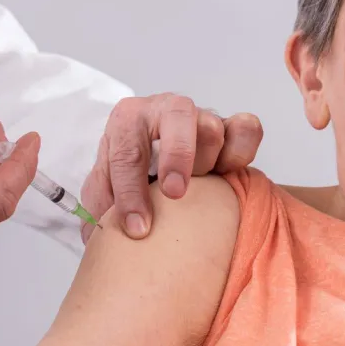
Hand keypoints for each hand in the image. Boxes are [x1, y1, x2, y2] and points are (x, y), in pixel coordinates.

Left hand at [80, 93, 262, 242]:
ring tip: (196, 185)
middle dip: (176, 155)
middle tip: (174, 193)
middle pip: (178, 115)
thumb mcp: (103, 190)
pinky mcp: (230, 128)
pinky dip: (241, 149)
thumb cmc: (127, 178)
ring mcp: (200, 117)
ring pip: (212, 127)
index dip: (130, 193)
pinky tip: (228, 172)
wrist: (155, 168)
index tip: (137, 227)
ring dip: (205, 161)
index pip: (127, 152)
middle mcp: (164, 111)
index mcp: (127, 121)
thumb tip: (104, 234)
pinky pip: (246, 129)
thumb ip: (99, 207)